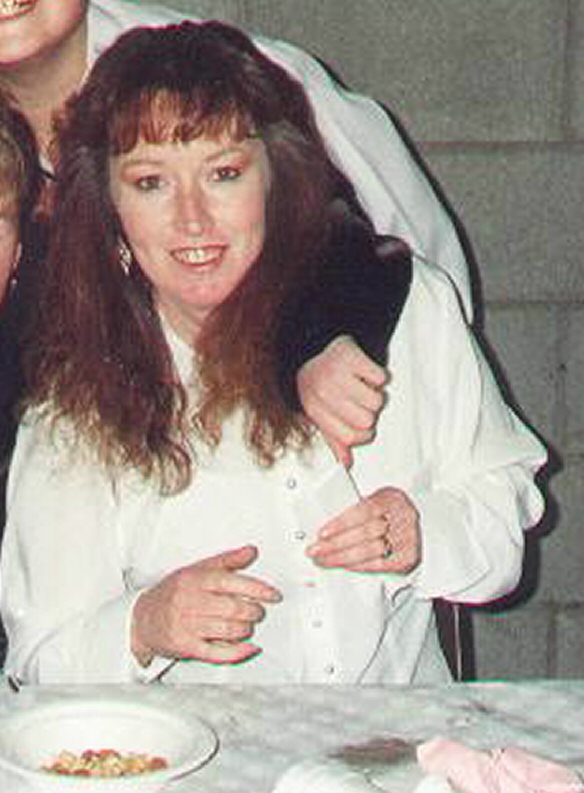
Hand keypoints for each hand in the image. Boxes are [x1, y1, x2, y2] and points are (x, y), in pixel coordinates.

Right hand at [131, 545, 281, 665]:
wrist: (142, 618)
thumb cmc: (173, 592)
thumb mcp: (196, 569)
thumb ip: (226, 561)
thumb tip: (251, 551)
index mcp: (195, 579)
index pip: (230, 581)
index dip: (256, 589)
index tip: (273, 595)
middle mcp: (190, 601)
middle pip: (232, 608)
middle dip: (253, 611)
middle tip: (259, 611)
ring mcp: (187, 625)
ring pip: (227, 630)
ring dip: (246, 629)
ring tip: (248, 625)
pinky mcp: (186, 646)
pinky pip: (217, 652)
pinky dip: (237, 652)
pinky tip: (248, 647)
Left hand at [296, 336, 386, 466]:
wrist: (313, 344)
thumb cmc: (318, 380)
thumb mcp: (320, 411)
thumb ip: (333, 438)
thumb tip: (345, 462)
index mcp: (314, 409)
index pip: (350, 437)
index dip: (363, 433)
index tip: (363, 425)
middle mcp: (323, 391)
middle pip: (366, 420)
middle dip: (369, 412)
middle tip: (360, 400)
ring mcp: (336, 373)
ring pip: (376, 401)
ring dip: (375, 393)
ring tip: (362, 385)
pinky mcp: (351, 356)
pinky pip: (380, 377)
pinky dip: (378, 376)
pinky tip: (365, 373)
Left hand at [306, 486, 420, 573]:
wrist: (418, 527)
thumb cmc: (388, 513)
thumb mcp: (375, 498)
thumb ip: (353, 503)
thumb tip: (326, 511)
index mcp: (392, 497)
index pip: (365, 509)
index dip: (342, 523)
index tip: (322, 533)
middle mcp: (404, 517)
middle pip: (365, 533)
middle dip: (335, 544)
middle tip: (315, 550)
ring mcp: (408, 539)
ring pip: (370, 551)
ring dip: (342, 558)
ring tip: (324, 560)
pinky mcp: (407, 558)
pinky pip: (379, 565)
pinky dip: (358, 566)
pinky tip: (344, 565)